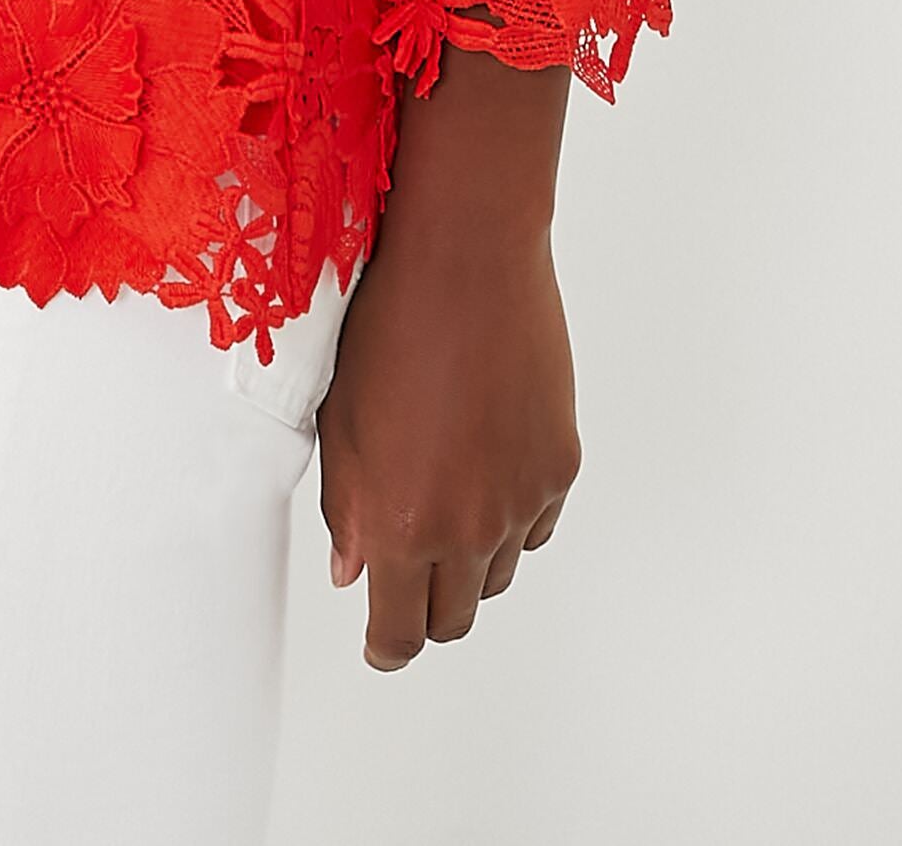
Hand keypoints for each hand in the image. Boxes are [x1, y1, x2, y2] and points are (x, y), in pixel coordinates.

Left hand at [316, 51, 580, 664]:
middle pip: (453, 618)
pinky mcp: (560, 465)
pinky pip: (535, 525)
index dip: (385, 645)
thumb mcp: (341, 421)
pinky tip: (485, 468)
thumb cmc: (390, 321)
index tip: (378, 638)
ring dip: (469, 561)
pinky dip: (512, 517)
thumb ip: (346, 508)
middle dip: (425, 607)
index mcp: (400, 523)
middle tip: (406, 576)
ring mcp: (521, 499)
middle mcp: (467, 527)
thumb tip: (353, 567)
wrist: (465, 257)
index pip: (398, 633)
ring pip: (498, 575)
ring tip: (443, 500)